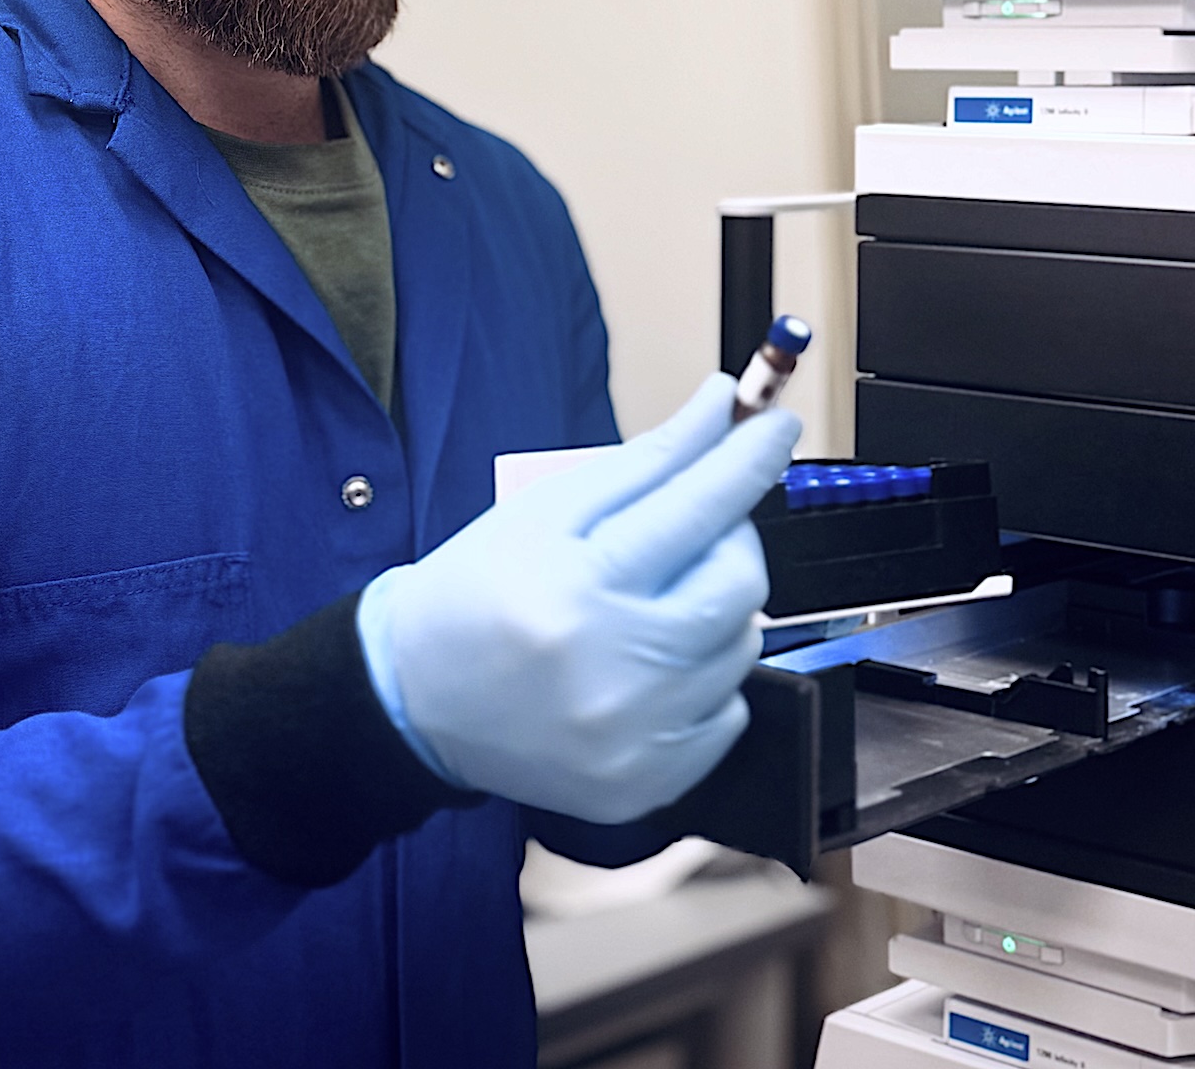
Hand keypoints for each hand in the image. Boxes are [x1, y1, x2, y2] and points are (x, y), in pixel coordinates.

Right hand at [356, 374, 799, 822]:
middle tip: (694, 526)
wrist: (416, 701)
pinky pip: (728, 714)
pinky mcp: (647, 786)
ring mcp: (637, 740)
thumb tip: (721, 408)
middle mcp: (616, 671)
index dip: (749, 459)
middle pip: (738, 584)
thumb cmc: (479, 590)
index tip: (777, 424)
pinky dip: (708, 675)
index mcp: (581, 587)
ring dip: (719, 607)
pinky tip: (656, 660)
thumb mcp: (545, 509)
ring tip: (659, 597)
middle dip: (731, 538)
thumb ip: (644, 461)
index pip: (700, 509)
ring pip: (742, 647)